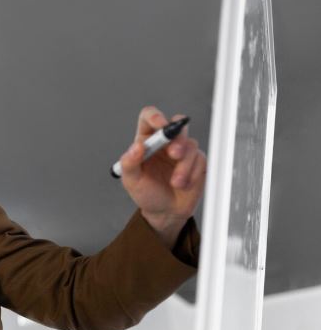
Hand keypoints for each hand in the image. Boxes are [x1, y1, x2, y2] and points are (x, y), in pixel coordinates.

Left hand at [118, 106, 205, 247]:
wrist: (165, 213)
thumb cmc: (147, 194)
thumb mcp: (131, 181)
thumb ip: (129, 163)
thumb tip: (136, 147)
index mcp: (146, 142)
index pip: (149, 119)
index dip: (155, 116)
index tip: (160, 125)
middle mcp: (165, 143)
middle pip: (176, 125)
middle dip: (177, 138)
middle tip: (174, 154)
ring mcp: (182, 151)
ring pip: (190, 144)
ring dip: (184, 165)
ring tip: (176, 182)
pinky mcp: (197, 161)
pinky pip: (200, 159)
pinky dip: (192, 173)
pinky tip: (184, 185)